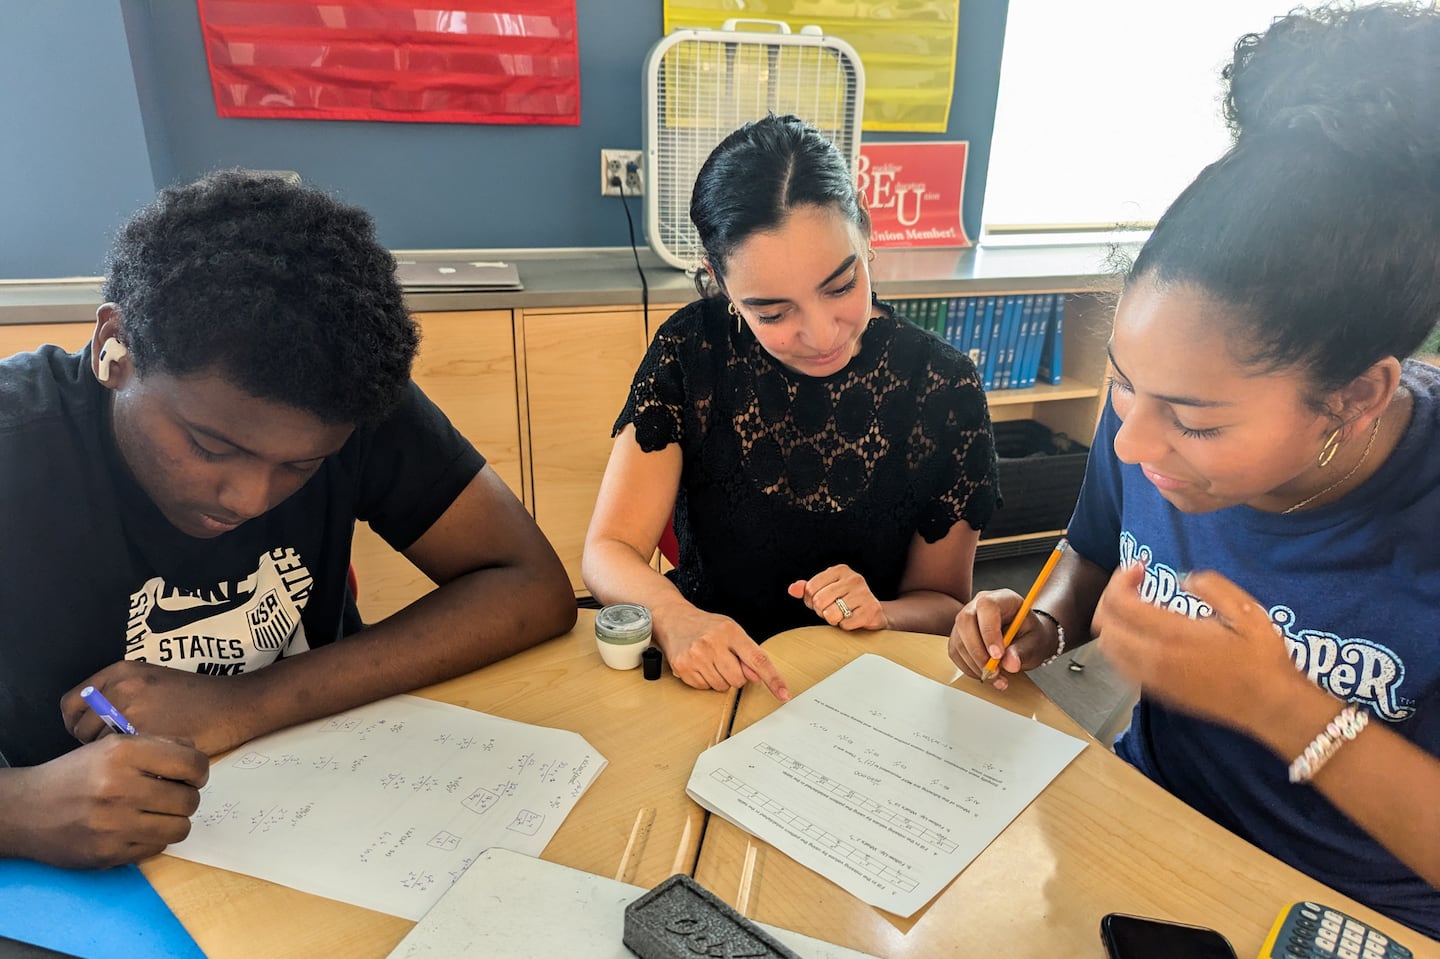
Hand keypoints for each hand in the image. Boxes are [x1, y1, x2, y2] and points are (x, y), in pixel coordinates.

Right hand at [2, 735, 207, 867]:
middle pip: (190, 799)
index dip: (199, 771)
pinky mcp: (109, 853)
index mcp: (123, 754)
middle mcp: (120, 788)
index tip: (192, 776)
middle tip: (171, 795)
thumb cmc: (76, 775)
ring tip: (156, 813)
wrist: (26, 811)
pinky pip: (158, 847)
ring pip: (180, 828)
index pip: (192, 764)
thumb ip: (157, 746)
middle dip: (186, 797)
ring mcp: (114, 824)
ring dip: (174, 821)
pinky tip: (136, 827)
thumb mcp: (111, 747)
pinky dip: (153, 838)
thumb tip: (196, 755)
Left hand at [63, 661, 258, 755]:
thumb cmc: (196, 696)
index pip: (72, 704)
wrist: (233, 705)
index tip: (92, 733)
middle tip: (120, 749)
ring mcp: (132, 712)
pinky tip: (147, 760)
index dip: (78, 722)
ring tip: (136, 755)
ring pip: (98, 746)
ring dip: (112, 755)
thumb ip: (119, 692)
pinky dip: (129, 763)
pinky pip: (120, 758)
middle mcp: (120, 688)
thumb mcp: (152, 680)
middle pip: (80, 728)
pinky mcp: (145, 735)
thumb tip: (92, 718)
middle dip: (94, 742)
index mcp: (120, 672)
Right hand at [658, 606, 789, 701]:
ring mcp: (696, 656)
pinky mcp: (683, 668)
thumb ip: (747, 653)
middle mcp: (712, 643)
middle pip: (739, 679)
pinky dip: (705, 681)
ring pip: (722, 686)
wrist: (674, 620)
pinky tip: (699, 665)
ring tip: (710, 661)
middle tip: (725, 660)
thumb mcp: (732, 631)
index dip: (773, 679)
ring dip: (720, 679)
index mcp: (730, 632)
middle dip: (735, 675)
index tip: (784, 694)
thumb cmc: (707, 626)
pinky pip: (704, 688)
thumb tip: (757, 676)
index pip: (758, 660)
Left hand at [787, 565, 888, 630]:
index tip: (823, 602)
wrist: (874, 613)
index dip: (811, 600)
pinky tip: (854, 620)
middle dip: (822, 611)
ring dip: (834, 620)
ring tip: (843, 614)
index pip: (810, 588)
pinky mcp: (871, 611)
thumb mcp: (825, 590)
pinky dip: (846, 626)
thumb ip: (807, 589)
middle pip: (819, 601)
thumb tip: (792, 589)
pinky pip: (845, 625)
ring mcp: (864, 594)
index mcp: (840, 570)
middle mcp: (854, 578)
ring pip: (831, 614)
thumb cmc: (845, 601)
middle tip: (833, 610)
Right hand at [948, 589, 1056, 689]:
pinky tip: (985, 674)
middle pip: (965, 621)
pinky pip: (955, 652)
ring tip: (995, 677)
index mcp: (1002, 599)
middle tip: (994, 672)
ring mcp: (965, 619)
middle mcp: (979, 605)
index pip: (987, 606)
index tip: (998, 656)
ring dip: (975, 664)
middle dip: (978, 652)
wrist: (1025, 639)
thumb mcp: (1034, 642)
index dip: (989, 631)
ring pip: (958, 640)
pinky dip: (968, 668)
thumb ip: (1022, 651)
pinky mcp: (958, 635)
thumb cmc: (1030, 635)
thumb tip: (1010, 664)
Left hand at [1095, 564, 1308, 731]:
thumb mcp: (1246, 610)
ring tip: (1137, 606)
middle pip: (1104, 625)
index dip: (1121, 578)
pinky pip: (1119, 666)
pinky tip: (1144, 635)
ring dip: (1113, 622)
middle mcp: (1153, 659)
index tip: (1141, 567)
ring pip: (1106, 648)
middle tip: (1135, 584)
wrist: (1270, 705)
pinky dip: (1120, 645)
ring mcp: (1152, 679)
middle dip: (1112, 597)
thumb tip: (1182, 578)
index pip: (1120, 603)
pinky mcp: (1157, 693)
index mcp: (1173, 635)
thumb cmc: (1262, 657)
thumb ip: (1210, 586)